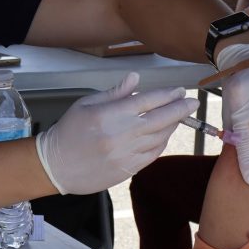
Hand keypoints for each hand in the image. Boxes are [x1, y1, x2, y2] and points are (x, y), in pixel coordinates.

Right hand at [35, 72, 198, 194]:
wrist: (57, 166)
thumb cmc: (69, 132)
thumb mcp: (87, 104)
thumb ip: (115, 92)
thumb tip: (135, 79)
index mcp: (112, 114)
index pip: (148, 101)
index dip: (167, 95)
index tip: (179, 91)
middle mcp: (122, 134)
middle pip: (161, 119)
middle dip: (180, 109)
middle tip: (192, 102)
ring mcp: (127, 154)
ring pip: (160, 137)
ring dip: (173, 125)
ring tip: (179, 116)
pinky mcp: (128, 169)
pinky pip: (153, 154)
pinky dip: (162, 143)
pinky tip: (165, 135)